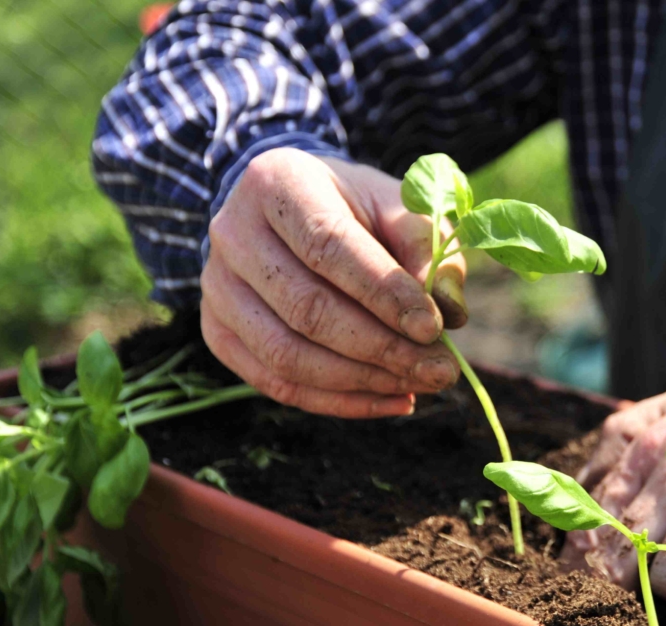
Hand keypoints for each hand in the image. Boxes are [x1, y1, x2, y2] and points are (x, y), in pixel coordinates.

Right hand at [201, 148, 468, 417]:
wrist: (294, 213)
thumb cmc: (358, 209)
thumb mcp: (400, 207)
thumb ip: (429, 249)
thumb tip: (449, 313)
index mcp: (277, 183)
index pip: (329, 247)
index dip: (383, 293)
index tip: (434, 327)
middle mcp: (232, 232)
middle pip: (307, 308)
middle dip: (382, 348)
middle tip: (440, 370)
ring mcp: (216, 286)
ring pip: (287, 354)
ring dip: (362, 381)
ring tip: (420, 384)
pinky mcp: (217, 331)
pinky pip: (276, 383)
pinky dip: (339, 403)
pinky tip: (393, 401)